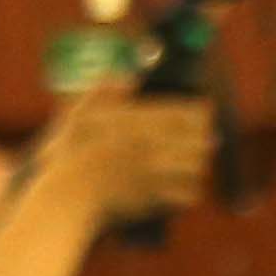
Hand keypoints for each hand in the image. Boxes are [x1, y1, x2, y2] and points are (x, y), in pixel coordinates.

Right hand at [39, 84, 219, 225]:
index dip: (201, 111)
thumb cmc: (72, 154)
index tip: (206, 110)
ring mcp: (156, 174)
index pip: (185, 114)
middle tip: (205, 138)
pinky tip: (183, 188)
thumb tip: (128, 76)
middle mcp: (154, 147)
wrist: (70, 195)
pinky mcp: (155, 200)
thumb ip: (104, 91)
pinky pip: (188, 195)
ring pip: (197, 167)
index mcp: (140, 123)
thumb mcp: (81, 113)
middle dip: (203, 138)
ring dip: (198, 164)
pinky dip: (189, 191)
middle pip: (199, 140)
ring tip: (196, 162)